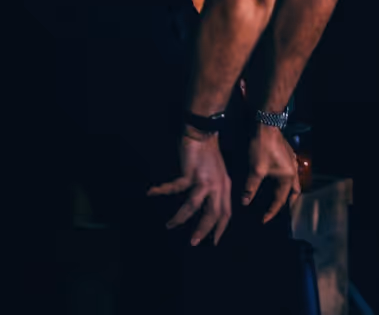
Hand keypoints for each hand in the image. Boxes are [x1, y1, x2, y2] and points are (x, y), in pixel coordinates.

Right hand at [147, 128, 232, 245]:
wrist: (203, 134)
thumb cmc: (208, 155)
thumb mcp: (217, 176)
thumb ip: (214, 191)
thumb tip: (204, 209)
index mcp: (224, 187)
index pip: (226, 213)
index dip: (220, 228)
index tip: (213, 242)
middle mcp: (218, 186)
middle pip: (213, 214)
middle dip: (203, 231)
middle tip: (193, 243)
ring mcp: (204, 180)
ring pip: (194, 206)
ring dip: (181, 218)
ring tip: (170, 225)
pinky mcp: (191, 173)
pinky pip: (175, 188)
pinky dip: (162, 191)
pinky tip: (151, 192)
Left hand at [243, 124, 301, 222]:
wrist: (266, 125)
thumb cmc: (262, 148)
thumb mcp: (255, 170)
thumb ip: (251, 188)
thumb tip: (245, 203)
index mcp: (287, 177)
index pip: (280, 200)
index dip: (272, 211)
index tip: (263, 220)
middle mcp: (293, 170)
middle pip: (294, 192)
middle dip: (288, 203)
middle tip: (279, 211)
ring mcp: (292, 161)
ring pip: (293, 182)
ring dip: (288, 191)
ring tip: (278, 197)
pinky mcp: (288, 155)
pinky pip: (290, 173)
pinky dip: (285, 181)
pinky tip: (276, 180)